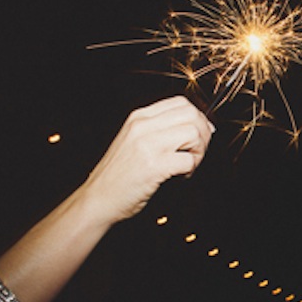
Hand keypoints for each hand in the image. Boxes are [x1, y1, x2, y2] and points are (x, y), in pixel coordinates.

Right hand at [78, 96, 213, 224]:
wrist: (98, 198)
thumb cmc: (118, 174)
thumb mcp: (134, 140)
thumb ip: (159, 129)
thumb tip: (198, 127)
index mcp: (139, 117)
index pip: (181, 103)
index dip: (197, 118)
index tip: (199, 134)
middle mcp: (142, 126)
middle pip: (191, 115)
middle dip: (203, 134)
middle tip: (197, 151)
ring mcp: (147, 145)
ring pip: (193, 133)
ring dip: (199, 151)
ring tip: (187, 164)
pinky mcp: (153, 166)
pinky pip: (188, 160)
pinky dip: (191, 169)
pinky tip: (180, 176)